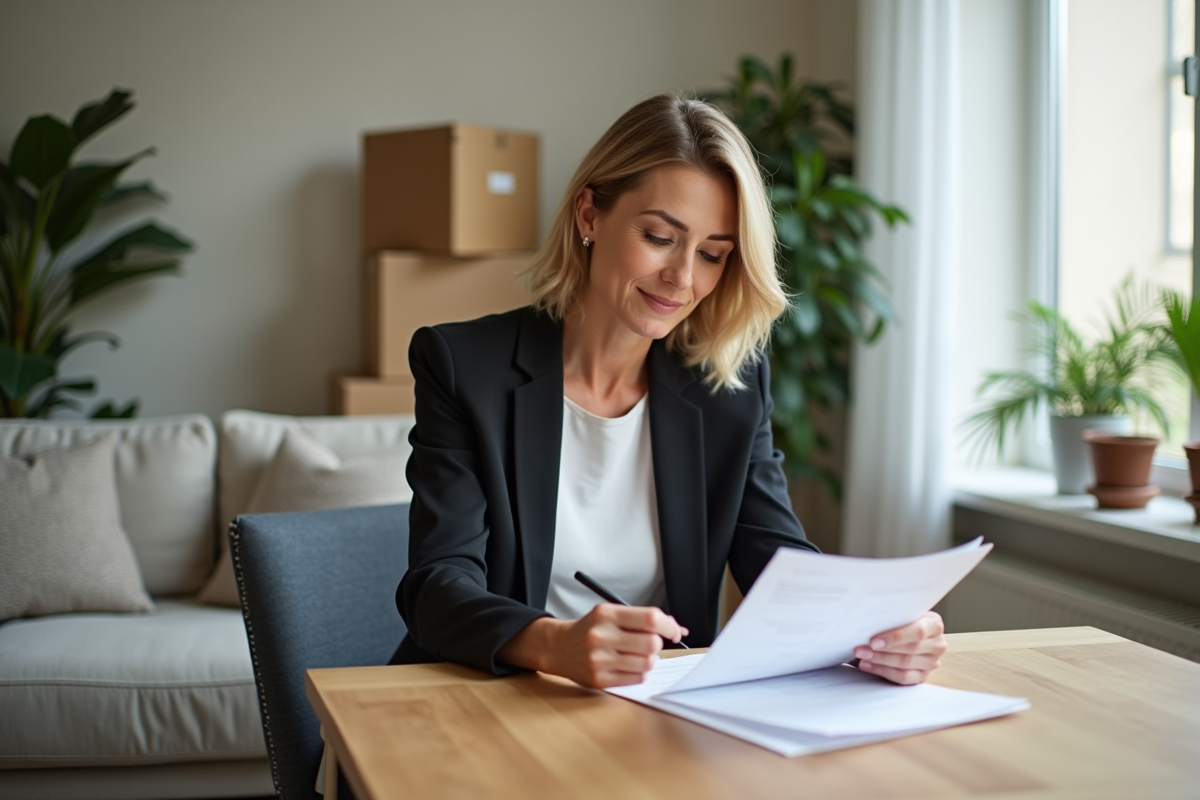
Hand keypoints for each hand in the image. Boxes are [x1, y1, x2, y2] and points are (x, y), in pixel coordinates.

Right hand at [499, 604, 687, 688]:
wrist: (559, 647)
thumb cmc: (591, 629)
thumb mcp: (611, 614)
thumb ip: (641, 619)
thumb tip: (678, 629)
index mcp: (607, 614)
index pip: (650, 618)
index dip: (669, 626)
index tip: (674, 632)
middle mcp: (601, 636)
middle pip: (652, 643)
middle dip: (658, 644)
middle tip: (651, 644)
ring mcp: (599, 660)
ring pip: (647, 663)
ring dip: (650, 660)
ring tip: (638, 655)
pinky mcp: (599, 679)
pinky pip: (637, 678)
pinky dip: (640, 672)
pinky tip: (630, 666)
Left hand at [854, 611, 946, 684]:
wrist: (910, 632)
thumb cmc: (903, 621)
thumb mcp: (904, 614)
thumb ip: (895, 616)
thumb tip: (871, 620)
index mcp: (934, 624)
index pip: (918, 632)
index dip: (896, 637)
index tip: (874, 641)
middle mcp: (938, 644)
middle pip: (910, 650)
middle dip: (882, 651)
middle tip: (861, 649)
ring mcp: (932, 662)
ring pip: (905, 665)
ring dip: (879, 661)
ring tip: (862, 656)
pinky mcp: (923, 676)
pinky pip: (903, 677)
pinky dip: (883, 671)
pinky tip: (868, 665)